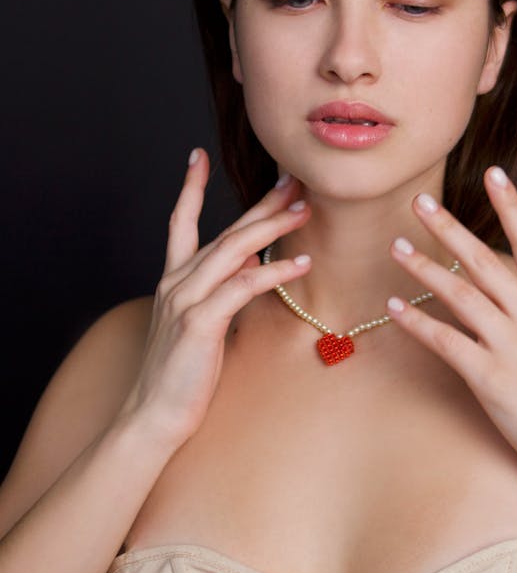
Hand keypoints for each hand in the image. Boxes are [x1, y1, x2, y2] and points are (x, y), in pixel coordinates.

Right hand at [124, 149, 311, 448]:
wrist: (154, 416)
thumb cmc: (182, 376)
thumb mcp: (203, 326)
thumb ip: (222, 294)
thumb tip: (249, 269)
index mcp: (175, 281)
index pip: (180, 222)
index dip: (189, 188)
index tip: (198, 156)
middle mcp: (177, 282)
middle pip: (225, 230)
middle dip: (261, 202)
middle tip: (293, 178)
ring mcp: (186, 299)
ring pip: (234, 250)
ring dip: (273, 227)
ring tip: (305, 211)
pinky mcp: (200, 322)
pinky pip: (243, 287)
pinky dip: (273, 273)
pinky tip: (301, 265)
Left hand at [387, 166, 516, 486]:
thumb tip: (507, 290)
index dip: (512, 205)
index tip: (495, 172)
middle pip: (485, 260)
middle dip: (450, 227)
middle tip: (420, 201)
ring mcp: (513, 346)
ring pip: (460, 294)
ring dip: (424, 267)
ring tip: (396, 246)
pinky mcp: (492, 378)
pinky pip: (446, 341)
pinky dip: (417, 321)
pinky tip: (394, 305)